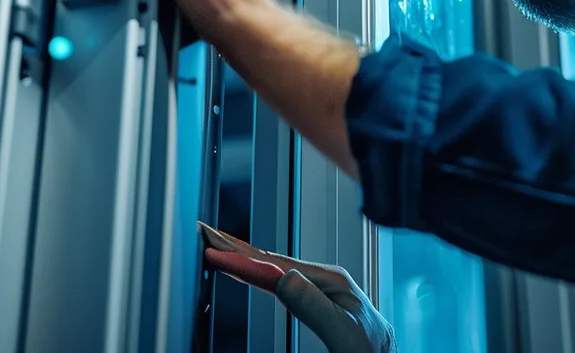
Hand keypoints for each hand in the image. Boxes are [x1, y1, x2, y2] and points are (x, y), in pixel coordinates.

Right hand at [199, 222, 395, 352]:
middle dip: (236, 247)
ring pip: (272, 267)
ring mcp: (318, 285)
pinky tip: (244, 269)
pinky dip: (255, 272)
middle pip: (271, 260)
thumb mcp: (341, 332)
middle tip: (204, 233)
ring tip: (216, 245)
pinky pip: (278, 280)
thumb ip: (312, 306)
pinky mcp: (314, 296)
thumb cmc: (370, 350)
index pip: (275, 266)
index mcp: (330, 280)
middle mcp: (324, 277)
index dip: (242, 259)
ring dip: (242, 255)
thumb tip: (283, 278)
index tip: (214, 251)